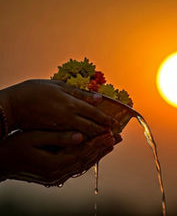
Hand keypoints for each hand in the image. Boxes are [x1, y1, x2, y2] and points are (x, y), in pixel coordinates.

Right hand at [0, 79, 118, 136]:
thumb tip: (98, 98)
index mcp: (71, 104)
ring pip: (84, 134)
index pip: (94, 113)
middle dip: (104, 131)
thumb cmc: (33, 91)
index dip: (106, 118)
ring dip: (96, 136)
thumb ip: (79, 93)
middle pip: (91, 126)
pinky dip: (83, 139)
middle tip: (114, 134)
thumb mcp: (58, 86)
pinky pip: (73, 138)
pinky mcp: (54, 133)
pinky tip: (88, 139)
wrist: (12, 106)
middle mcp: (68, 118)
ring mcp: (61, 127)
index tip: (115, 123)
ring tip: (105, 138)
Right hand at [0, 130, 114, 185]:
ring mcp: (57, 176)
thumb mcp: (34, 138)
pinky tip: (95, 153)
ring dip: (99, 153)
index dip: (99, 141)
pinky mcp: (55, 176)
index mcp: (55, 163)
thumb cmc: (15, 148)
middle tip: (117, 137)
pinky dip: (89, 159)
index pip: (84, 151)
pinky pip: (77, 167)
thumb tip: (80, 135)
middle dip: (103, 147)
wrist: (1, 163)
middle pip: (87, 159)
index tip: (111, 133)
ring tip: (111, 144)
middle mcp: (59, 172)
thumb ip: (58, 137)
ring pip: (84, 164)